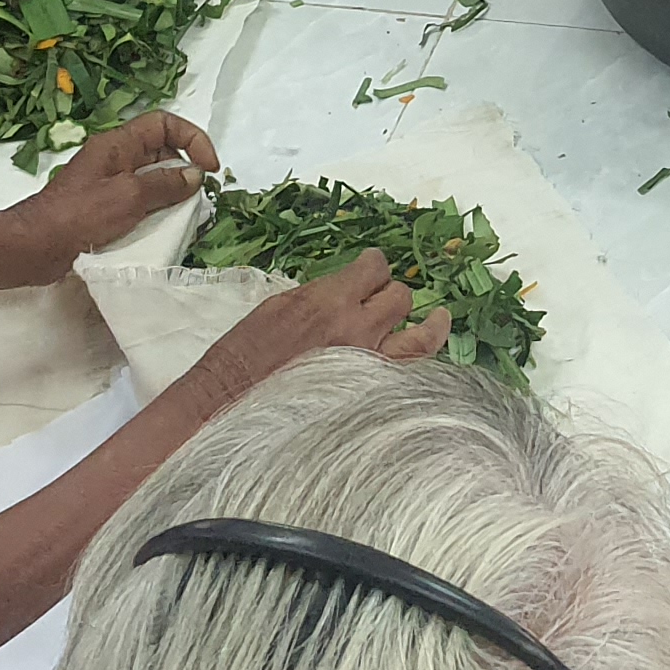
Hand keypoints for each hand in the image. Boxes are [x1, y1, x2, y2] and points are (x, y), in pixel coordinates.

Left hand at [0, 110, 213, 276]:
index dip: (192, 139)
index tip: (208, 168)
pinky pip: (138, 201)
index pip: (164, 123)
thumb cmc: (78, 217)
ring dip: (171, 194)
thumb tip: (193, 176)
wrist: (35, 247)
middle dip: (184, 170)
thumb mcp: (129, 197)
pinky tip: (161, 231)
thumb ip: (165, 184)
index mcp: (117, 144)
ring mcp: (108, 183)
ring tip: (183, 218)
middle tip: (198, 198)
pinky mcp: (104, 207)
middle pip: (160, 150)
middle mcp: (114, 158)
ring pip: (151, 178)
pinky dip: (154, 212)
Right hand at [177, 251, 450, 414]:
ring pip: (421, 336)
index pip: (374, 269)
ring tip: (439, 319)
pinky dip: (421, 363)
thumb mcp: (277, 308)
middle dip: (393, 294)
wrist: (230, 402)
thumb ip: (319, 298)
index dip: (375, 267)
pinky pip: (412, 375)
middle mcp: (359, 329)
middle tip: (385, 301)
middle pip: (400, 297)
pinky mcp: (372, 396)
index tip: (372, 270)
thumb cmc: (245, 356)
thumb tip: (342, 294)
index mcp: (330, 300)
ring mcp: (371, 366)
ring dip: (429, 324)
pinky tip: (427, 359)